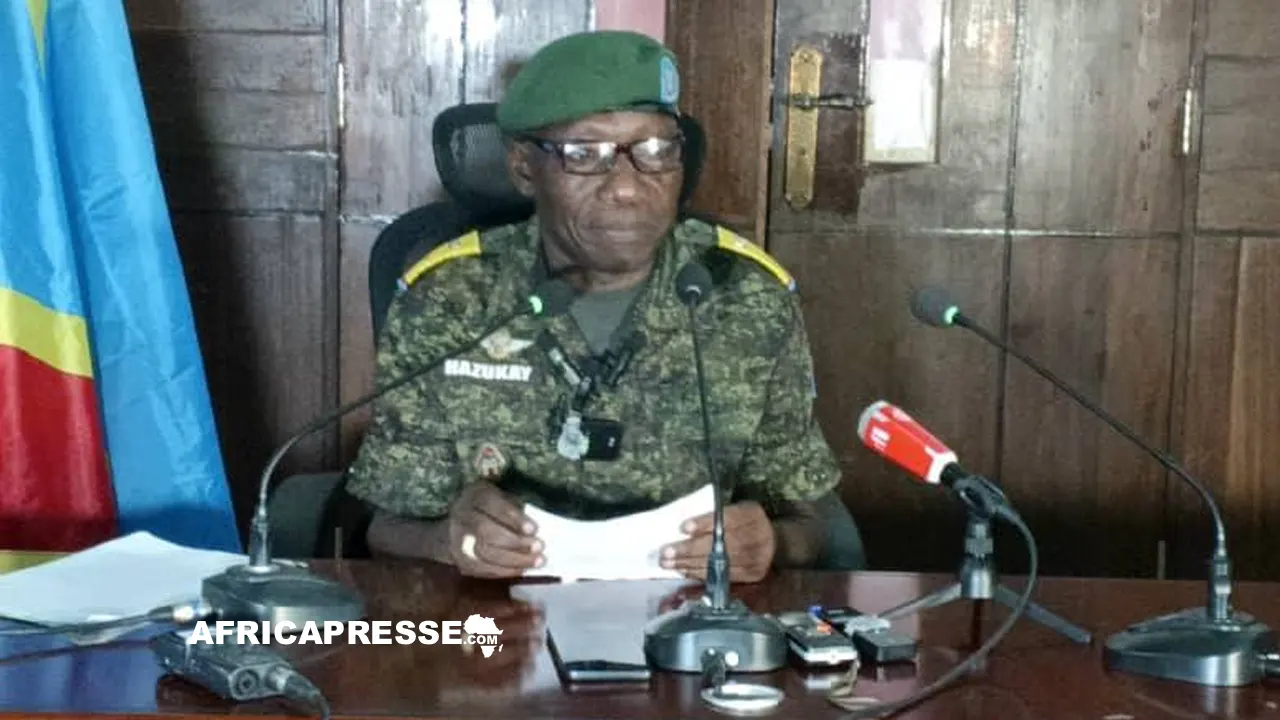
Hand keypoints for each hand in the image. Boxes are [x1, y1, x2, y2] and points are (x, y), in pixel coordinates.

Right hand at [447, 480, 545, 577]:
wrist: (460, 525)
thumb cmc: (492, 510)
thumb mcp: (504, 499)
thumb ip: (516, 510)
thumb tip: (534, 531)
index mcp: (476, 495)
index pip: (492, 505)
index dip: (513, 517)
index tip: (533, 529)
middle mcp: (462, 515)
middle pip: (486, 531)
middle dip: (515, 542)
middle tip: (539, 547)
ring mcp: (457, 539)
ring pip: (483, 553)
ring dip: (513, 560)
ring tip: (536, 561)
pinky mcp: (460, 560)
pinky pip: (481, 569)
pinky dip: (504, 571)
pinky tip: (522, 570)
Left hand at [660, 501, 775, 582]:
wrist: (775, 542)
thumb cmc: (748, 522)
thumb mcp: (739, 509)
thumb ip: (718, 515)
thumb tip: (686, 528)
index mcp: (752, 515)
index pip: (727, 519)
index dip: (705, 524)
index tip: (683, 528)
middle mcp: (756, 537)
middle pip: (720, 545)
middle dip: (690, 550)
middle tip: (666, 552)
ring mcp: (755, 560)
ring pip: (718, 563)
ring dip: (689, 564)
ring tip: (668, 563)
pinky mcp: (751, 576)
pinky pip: (721, 576)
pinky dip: (700, 574)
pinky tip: (683, 571)